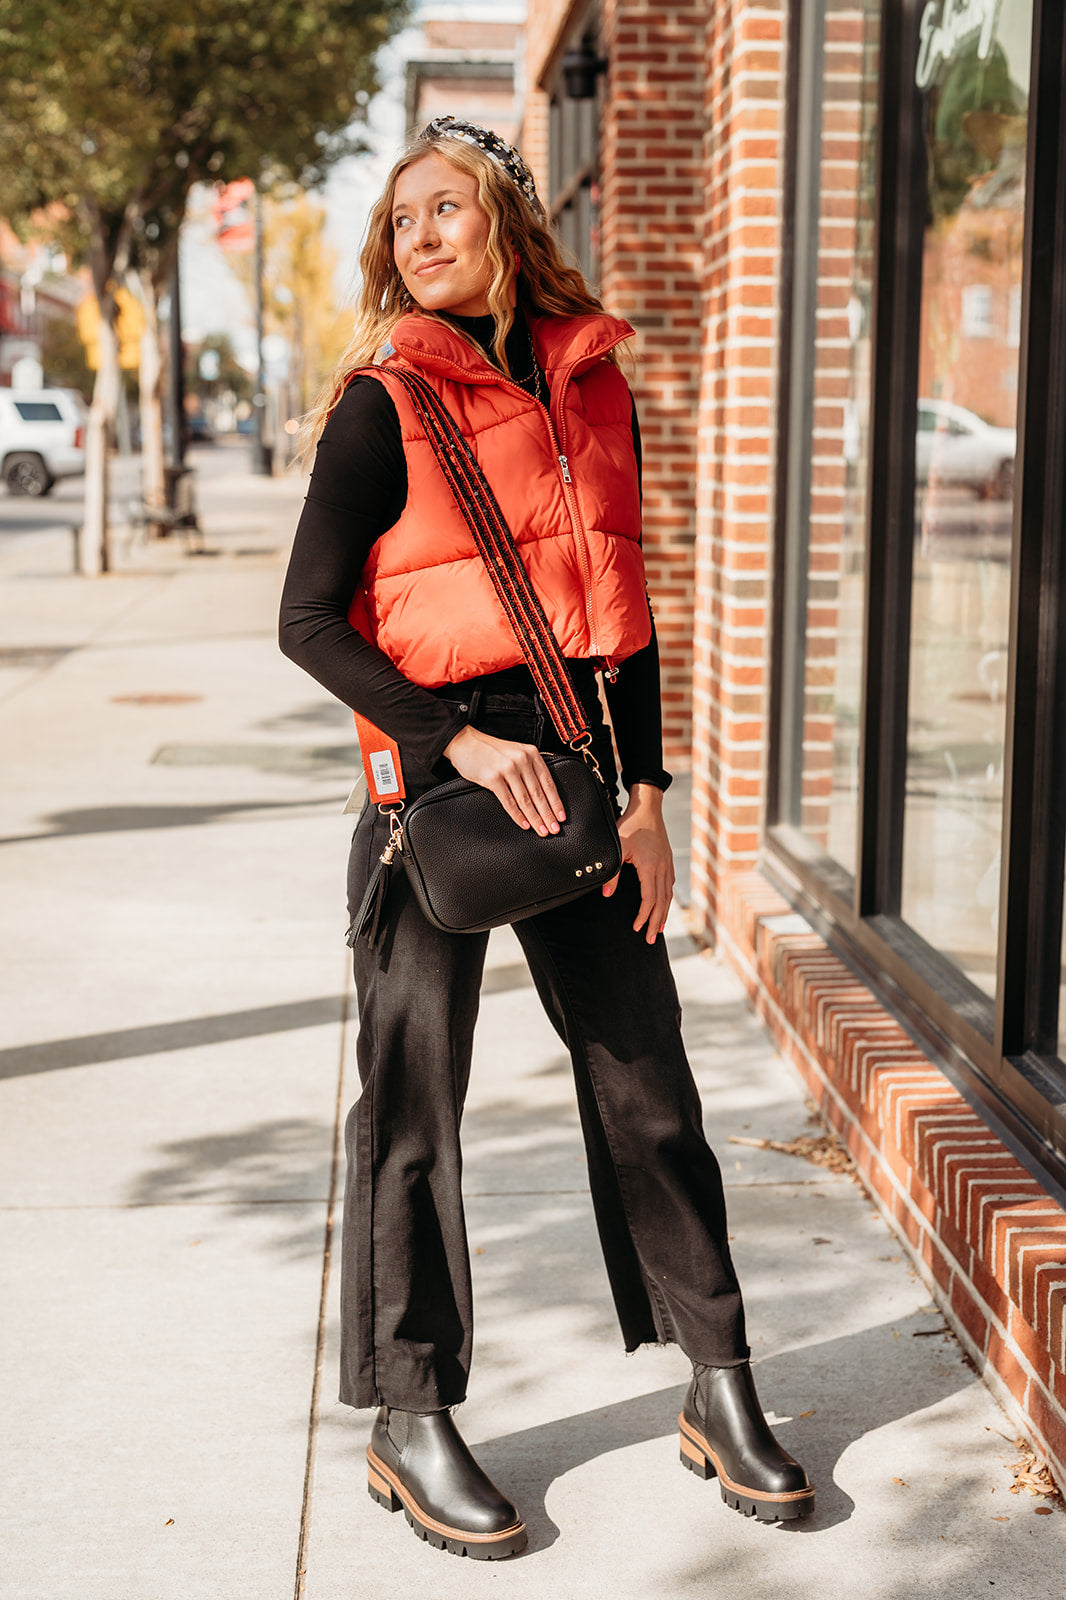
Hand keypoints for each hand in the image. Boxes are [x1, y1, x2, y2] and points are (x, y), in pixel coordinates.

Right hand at [443, 724, 565, 835]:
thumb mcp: (516, 753)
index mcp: (531, 753)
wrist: (464, 742)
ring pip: (526, 800)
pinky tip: (525, 824)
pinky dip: (518, 815)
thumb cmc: (490, 750)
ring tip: (542, 830)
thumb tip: (542, 795)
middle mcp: (522, 760)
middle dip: (548, 814)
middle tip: (555, 829)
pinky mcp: (493, 778)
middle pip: (539, 793)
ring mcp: (507, 769)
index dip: (556, 802)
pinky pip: (509, 802)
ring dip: (536, 818)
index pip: (548, 782)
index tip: (561, 816)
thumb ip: (529, 768)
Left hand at [602, 782, 673, 941]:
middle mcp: (663, 868)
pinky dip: (667, 899)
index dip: (645, 916)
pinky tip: (663, 905)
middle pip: (662, 902)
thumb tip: (606, 895)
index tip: (638, 928)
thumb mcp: (617, 848)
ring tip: (660, 928)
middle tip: (651, 939)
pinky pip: (670, 885)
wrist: (647, 807)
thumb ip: (611, 873)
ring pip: (668, 895)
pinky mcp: (668, 860)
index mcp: (650, 866)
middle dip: (657, 922)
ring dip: (664, 913)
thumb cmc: (630, 825)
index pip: (650, 898)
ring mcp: (667, 864)